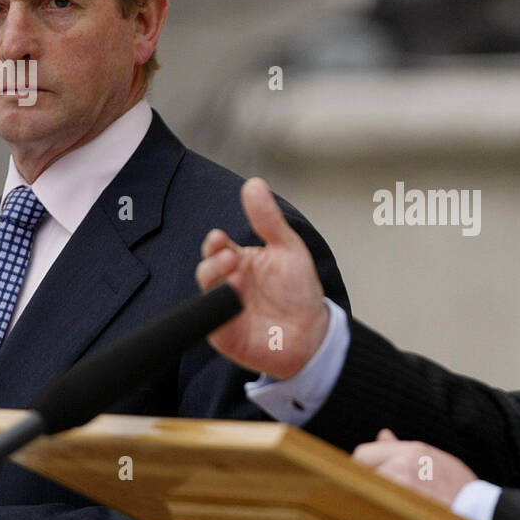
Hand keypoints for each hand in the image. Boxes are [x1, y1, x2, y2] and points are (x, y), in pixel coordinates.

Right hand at [196, 177, 328, 378]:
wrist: (313, 331)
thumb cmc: (298, 291)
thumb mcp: (287, 248)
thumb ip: (268, 219)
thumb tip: (254, 183)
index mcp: (238, 262)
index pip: (217, 248)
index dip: (215, 243)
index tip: (220, 237)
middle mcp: (227, 285)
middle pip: (207, 272)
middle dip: (213, 264)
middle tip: (230, 257)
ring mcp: (224, 311)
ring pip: (206, 297)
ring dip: (217, 287)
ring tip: (236, 279)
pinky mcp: (226, 336)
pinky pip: (214, 325)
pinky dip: (220, 316)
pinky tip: (235, 305)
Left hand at [352, 429, 477, 506]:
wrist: (478, 509)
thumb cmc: (455, 484)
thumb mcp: (431, 457)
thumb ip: (400, 448)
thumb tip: (383, 435)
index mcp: (410, 451)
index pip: (362, 455)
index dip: (362, 466)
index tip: (366, 475)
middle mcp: (403, 466)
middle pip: (360, 476)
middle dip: (365, 484)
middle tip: (375, 493)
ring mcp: (402, 491)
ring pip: (368, 495)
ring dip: (372, 500)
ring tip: (390, 505)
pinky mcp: (403, 512)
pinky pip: (377, 512)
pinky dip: (380, 514)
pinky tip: (394, 517)